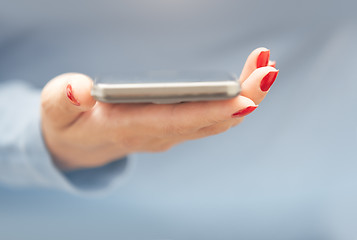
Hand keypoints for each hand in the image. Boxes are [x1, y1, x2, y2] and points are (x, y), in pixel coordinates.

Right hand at [41, 47, 277, 169]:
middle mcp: (159, 134)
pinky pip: (212, 116)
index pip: (178, 122)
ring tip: (265, 66)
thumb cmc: (69, 124)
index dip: (212, 113)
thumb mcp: (57, 111)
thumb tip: (80, 88)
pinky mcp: (176, 126)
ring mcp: (171, 132)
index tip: (245, 100)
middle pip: (209, 121)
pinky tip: (246, 81)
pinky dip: (233, 99)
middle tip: (269, 69)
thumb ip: (64, 100)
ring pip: (217, 120)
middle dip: (243, 98)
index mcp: (131, 128)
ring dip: (244, 96)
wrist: (80, 146)